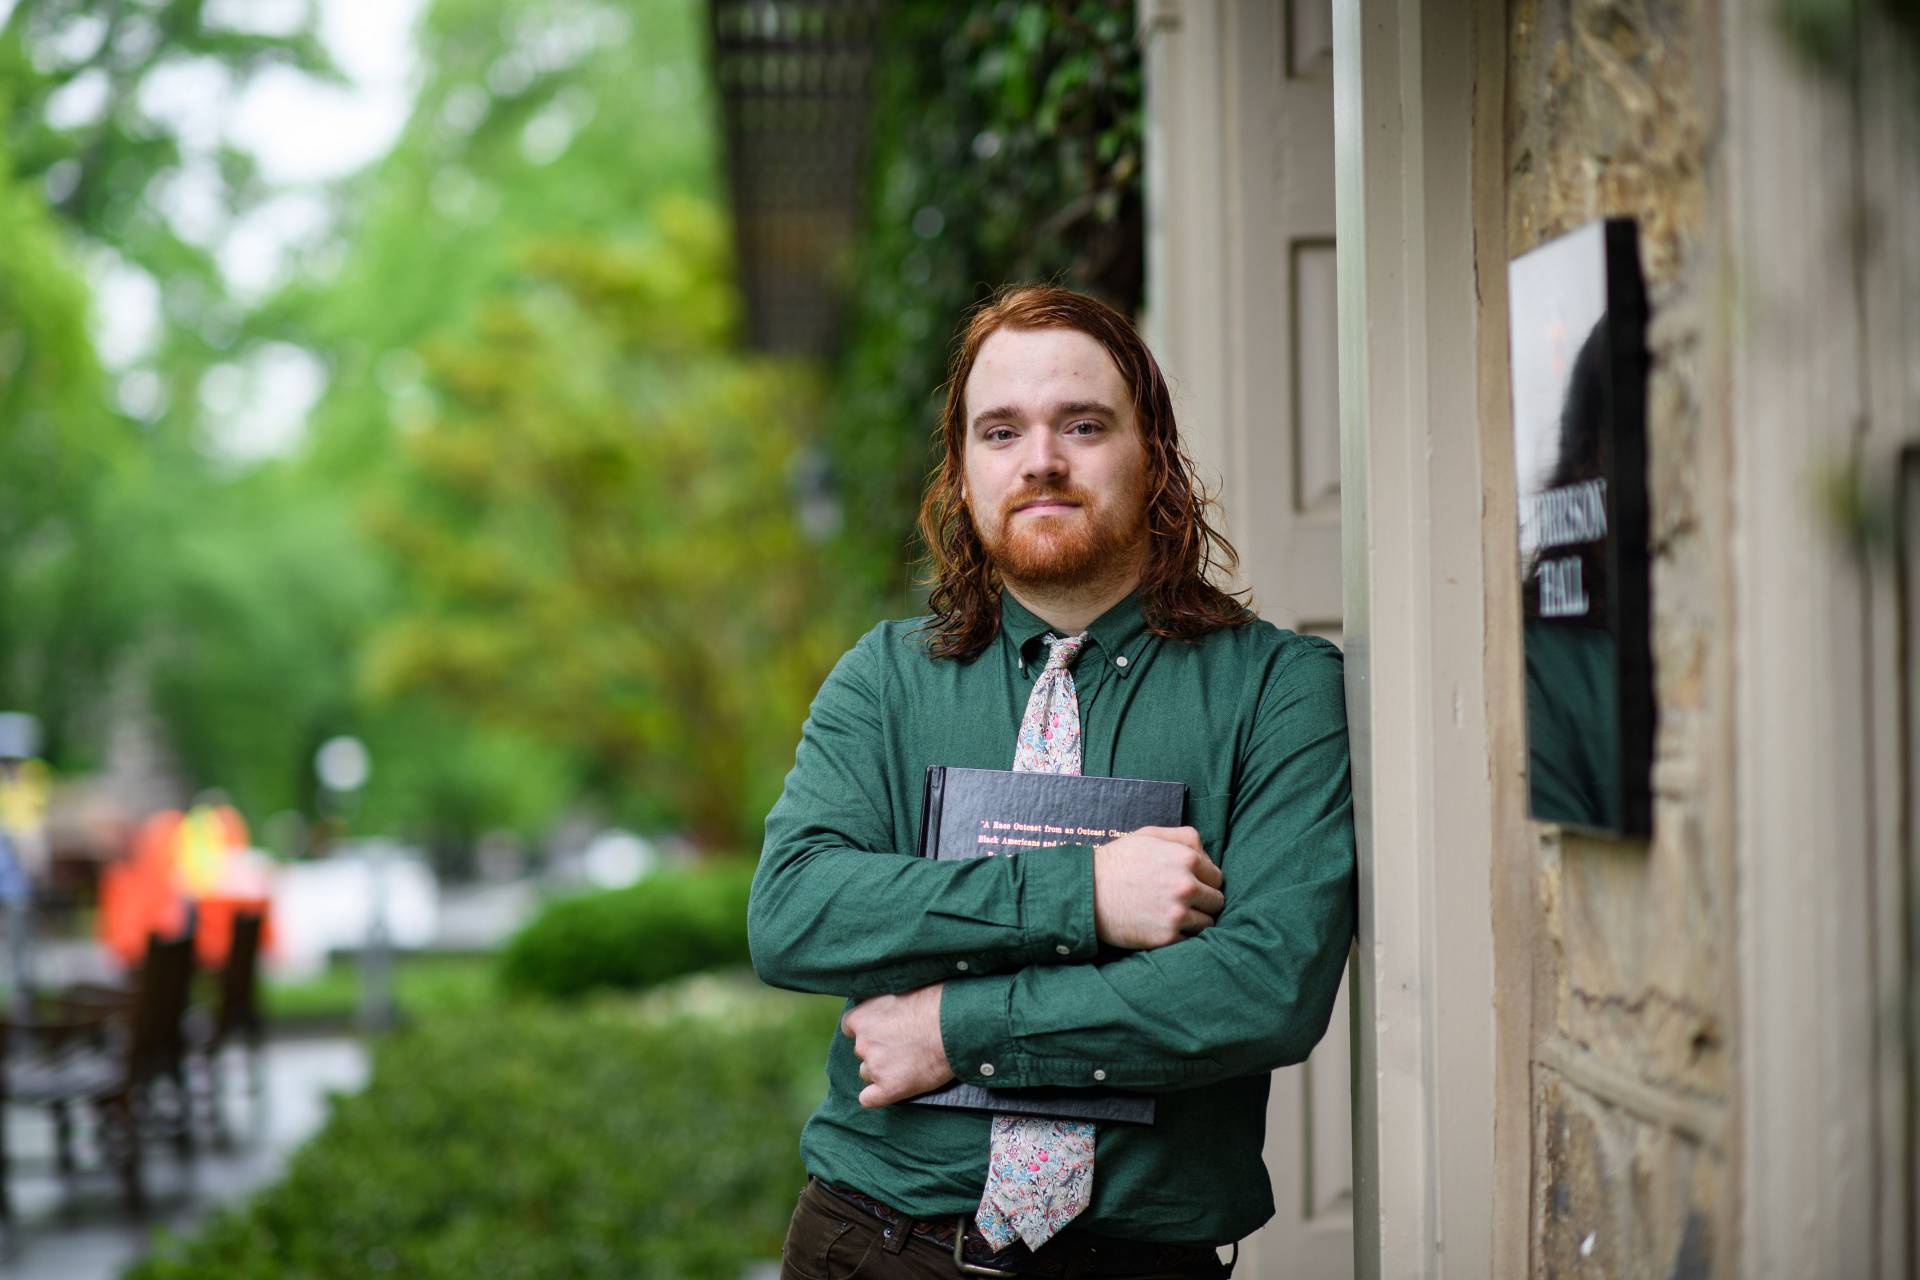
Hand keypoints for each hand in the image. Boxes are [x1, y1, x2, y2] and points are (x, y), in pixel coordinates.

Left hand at [842, 984, 954, 1106]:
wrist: (955, 1026)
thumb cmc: (937, 1002)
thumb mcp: (903, 989)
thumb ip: (887, 1001)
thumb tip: (891, 1004)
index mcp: (862, 1016)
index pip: (851, 1026)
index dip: (868, 1029)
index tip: (884, 1030)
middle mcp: (863, 1042)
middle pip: (862, 1051)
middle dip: (878, 1050)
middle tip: (903, 1046)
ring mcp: (875, 1066)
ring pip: (868, 1073)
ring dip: (881, 1070)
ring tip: (908, 1064)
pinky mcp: (889, 1088)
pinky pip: (869, 1099)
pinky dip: (878, 1096)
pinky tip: (893, 1088)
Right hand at [1092, 826, 1225, 949]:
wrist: (1085, 891)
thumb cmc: (1117, 861)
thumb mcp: (1149, 836)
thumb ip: (1184, 837)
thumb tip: (1208, 854)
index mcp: (1187, 858)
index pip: (1217, 877)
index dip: (1204, 881)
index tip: (1190, 886)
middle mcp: (1186, 885)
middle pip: (1217, 901)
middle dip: (1203, 902)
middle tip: (1182, 902)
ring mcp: (1178, 913)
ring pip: (1208, 922)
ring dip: (1195, 920)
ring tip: (1173, 915)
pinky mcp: (1167, 936)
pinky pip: (1190, 939)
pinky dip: (1180, 935)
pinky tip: (1163, 926)